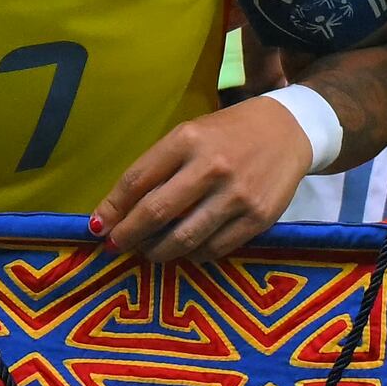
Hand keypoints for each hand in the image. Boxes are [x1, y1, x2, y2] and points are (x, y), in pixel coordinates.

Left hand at [91, 95, 320, 264]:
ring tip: (149, 252)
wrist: (289, 130)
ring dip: (158, 252)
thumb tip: (121, 210)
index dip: (112, 208)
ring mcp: (236, 195)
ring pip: (184, 238)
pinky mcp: (258, 218)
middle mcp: (210, 166)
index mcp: (187, 139)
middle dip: (128, 235)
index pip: (137, 180)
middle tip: (115, 246)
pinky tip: (187, 250)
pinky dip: (194, 255)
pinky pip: (215, 249)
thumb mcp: (190, 136)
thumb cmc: (228, 134)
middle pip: (155, 213)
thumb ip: (158, 168)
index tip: (97, 226)